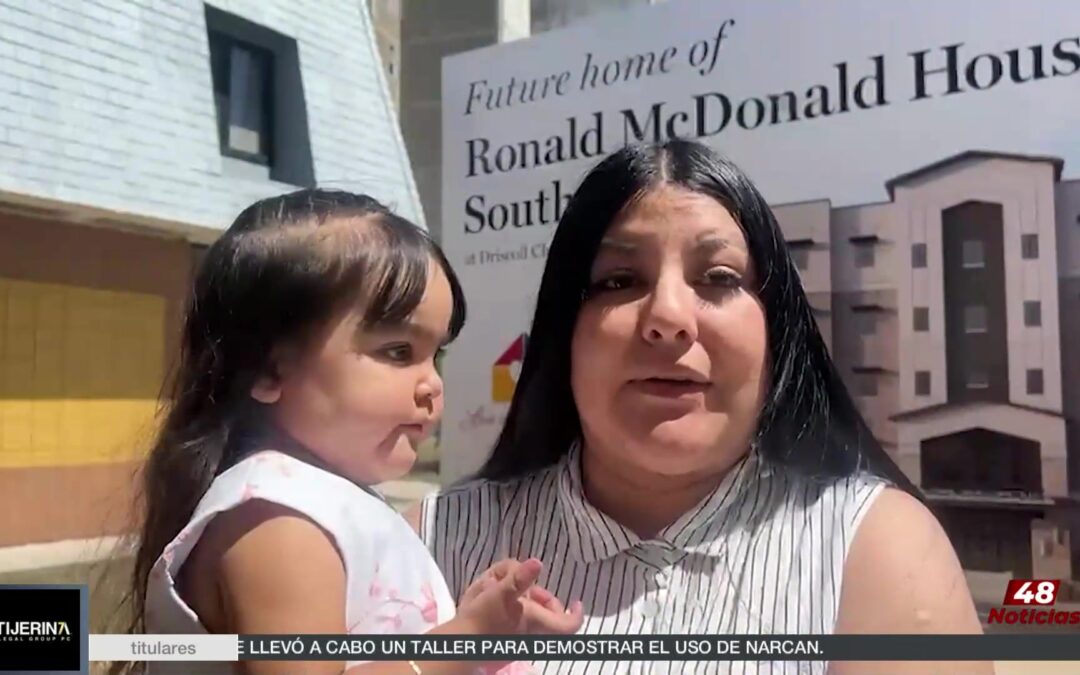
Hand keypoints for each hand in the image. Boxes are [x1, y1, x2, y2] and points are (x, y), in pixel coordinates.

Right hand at [457, 559, 583, 634]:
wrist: (457, 645)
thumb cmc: (481, 620)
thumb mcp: (500, 593)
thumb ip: (518, 578)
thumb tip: (537, 562)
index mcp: (538, 623)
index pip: (570, 624)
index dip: (576, 612)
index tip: (576, 600)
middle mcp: (531, 634)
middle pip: (549, 615)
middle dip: (539, 595)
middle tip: (526, 586)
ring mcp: (516, 638)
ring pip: (528, 613)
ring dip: (517, 594)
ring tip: (493, 584)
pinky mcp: (501, 639)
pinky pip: (511, 618)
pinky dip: (504, 603)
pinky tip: (485, 594)